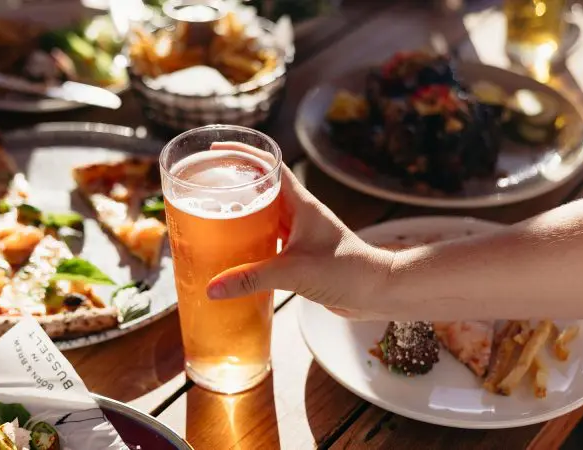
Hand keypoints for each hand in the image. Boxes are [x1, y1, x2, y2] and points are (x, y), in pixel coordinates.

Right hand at [204, 142, 393, 318]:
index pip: (269, 166)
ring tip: (211, 214)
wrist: (378, 291)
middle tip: (204, 187)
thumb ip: (252, 279)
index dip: (243, 154)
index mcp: (301, 204)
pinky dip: (250, 241)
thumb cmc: (348, 271)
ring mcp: (299, 233)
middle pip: (261, 188)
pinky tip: (233, 250)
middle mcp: (299, 213)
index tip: (216, 151)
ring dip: (241, 213)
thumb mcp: (294, 272)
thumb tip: (213, 288)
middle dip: (234, 184)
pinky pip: (268, 240)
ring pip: (264, 215)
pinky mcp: (299, 255)